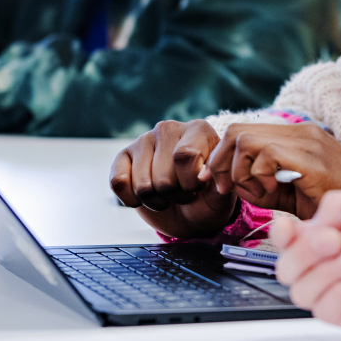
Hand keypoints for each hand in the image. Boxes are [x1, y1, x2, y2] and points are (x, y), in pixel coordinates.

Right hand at [110, 119, 239, 239]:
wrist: (190, 212)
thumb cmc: (208, 198)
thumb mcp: (222, 192)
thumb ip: (220, 180)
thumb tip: (202, 173)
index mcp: (198, 129)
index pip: (185, 156)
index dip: (191, 183)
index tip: (199, 188)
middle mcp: (169, 128)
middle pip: (163, 177)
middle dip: (174, 196)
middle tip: (183, 193)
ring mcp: (143, 140)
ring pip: (142, 185)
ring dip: (156, 201)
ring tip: (167, 194)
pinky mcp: (123, 156)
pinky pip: (118, 182)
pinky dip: (131, 200)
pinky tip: (144, 196)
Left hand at [210, 122, 340, 216]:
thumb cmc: (332, 205)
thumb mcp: (287, 194)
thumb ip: (258, 186)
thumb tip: (229, 183)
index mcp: (294, 136)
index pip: (243, 130)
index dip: (221, 156)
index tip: (216, 182)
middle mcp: (299, 131)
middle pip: (237, 130)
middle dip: (220, 163)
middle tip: (226, 189)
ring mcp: (306, 140)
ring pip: (245, 139)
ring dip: (240, 170)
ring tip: (258, 192)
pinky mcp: (311, 156)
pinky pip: (265, 154)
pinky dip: (258, 175)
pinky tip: (273, 191)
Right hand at [273, 187, 340, 334]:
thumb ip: (340, 206)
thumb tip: (310, 224)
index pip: (297, 238)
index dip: (283, 234)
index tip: (287, 227)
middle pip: (291, 267)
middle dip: (303, 252)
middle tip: (334, 240)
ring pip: (303, 291)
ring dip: (325, 271)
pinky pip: (328, 310)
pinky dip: (340, 290)